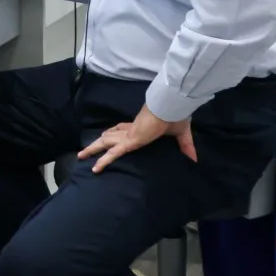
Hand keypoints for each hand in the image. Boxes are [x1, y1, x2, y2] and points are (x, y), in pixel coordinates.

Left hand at [78, 104, 196, 172]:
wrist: (171, 107)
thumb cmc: (175, 116)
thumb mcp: (181, 134)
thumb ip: (185, 146)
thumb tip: (194, 158)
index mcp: (141, 126)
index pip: (124, 128)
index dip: (115, 131)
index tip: (108, 134)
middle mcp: (131, 129)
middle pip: (111, 135)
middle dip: (100, 141)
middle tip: (88, 148)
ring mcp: (128, 135)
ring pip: (106, 143)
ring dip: (93, 149)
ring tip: (81, 156)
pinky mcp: (130, 141)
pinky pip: (113, 153)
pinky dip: (104, 161)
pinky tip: (95, 168)